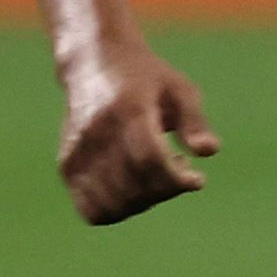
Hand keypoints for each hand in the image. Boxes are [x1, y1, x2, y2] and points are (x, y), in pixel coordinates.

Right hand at [56, 42, 219, 224]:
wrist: (94, 65)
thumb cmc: (146, 78)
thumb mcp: (179, 89)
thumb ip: (195, 121)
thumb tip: (209, 152)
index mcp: (127, 110)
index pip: (149, 160)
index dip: (176, 179)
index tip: (197, 179)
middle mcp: (96, 134)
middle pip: (132, 186)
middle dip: (165, 191)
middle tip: (179, 171)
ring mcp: (77, 153)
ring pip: (111, 205)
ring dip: (143, 202)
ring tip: (156, 177)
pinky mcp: (67, 167)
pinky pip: (91, 209)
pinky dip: (118, 210)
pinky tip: (133, 189)